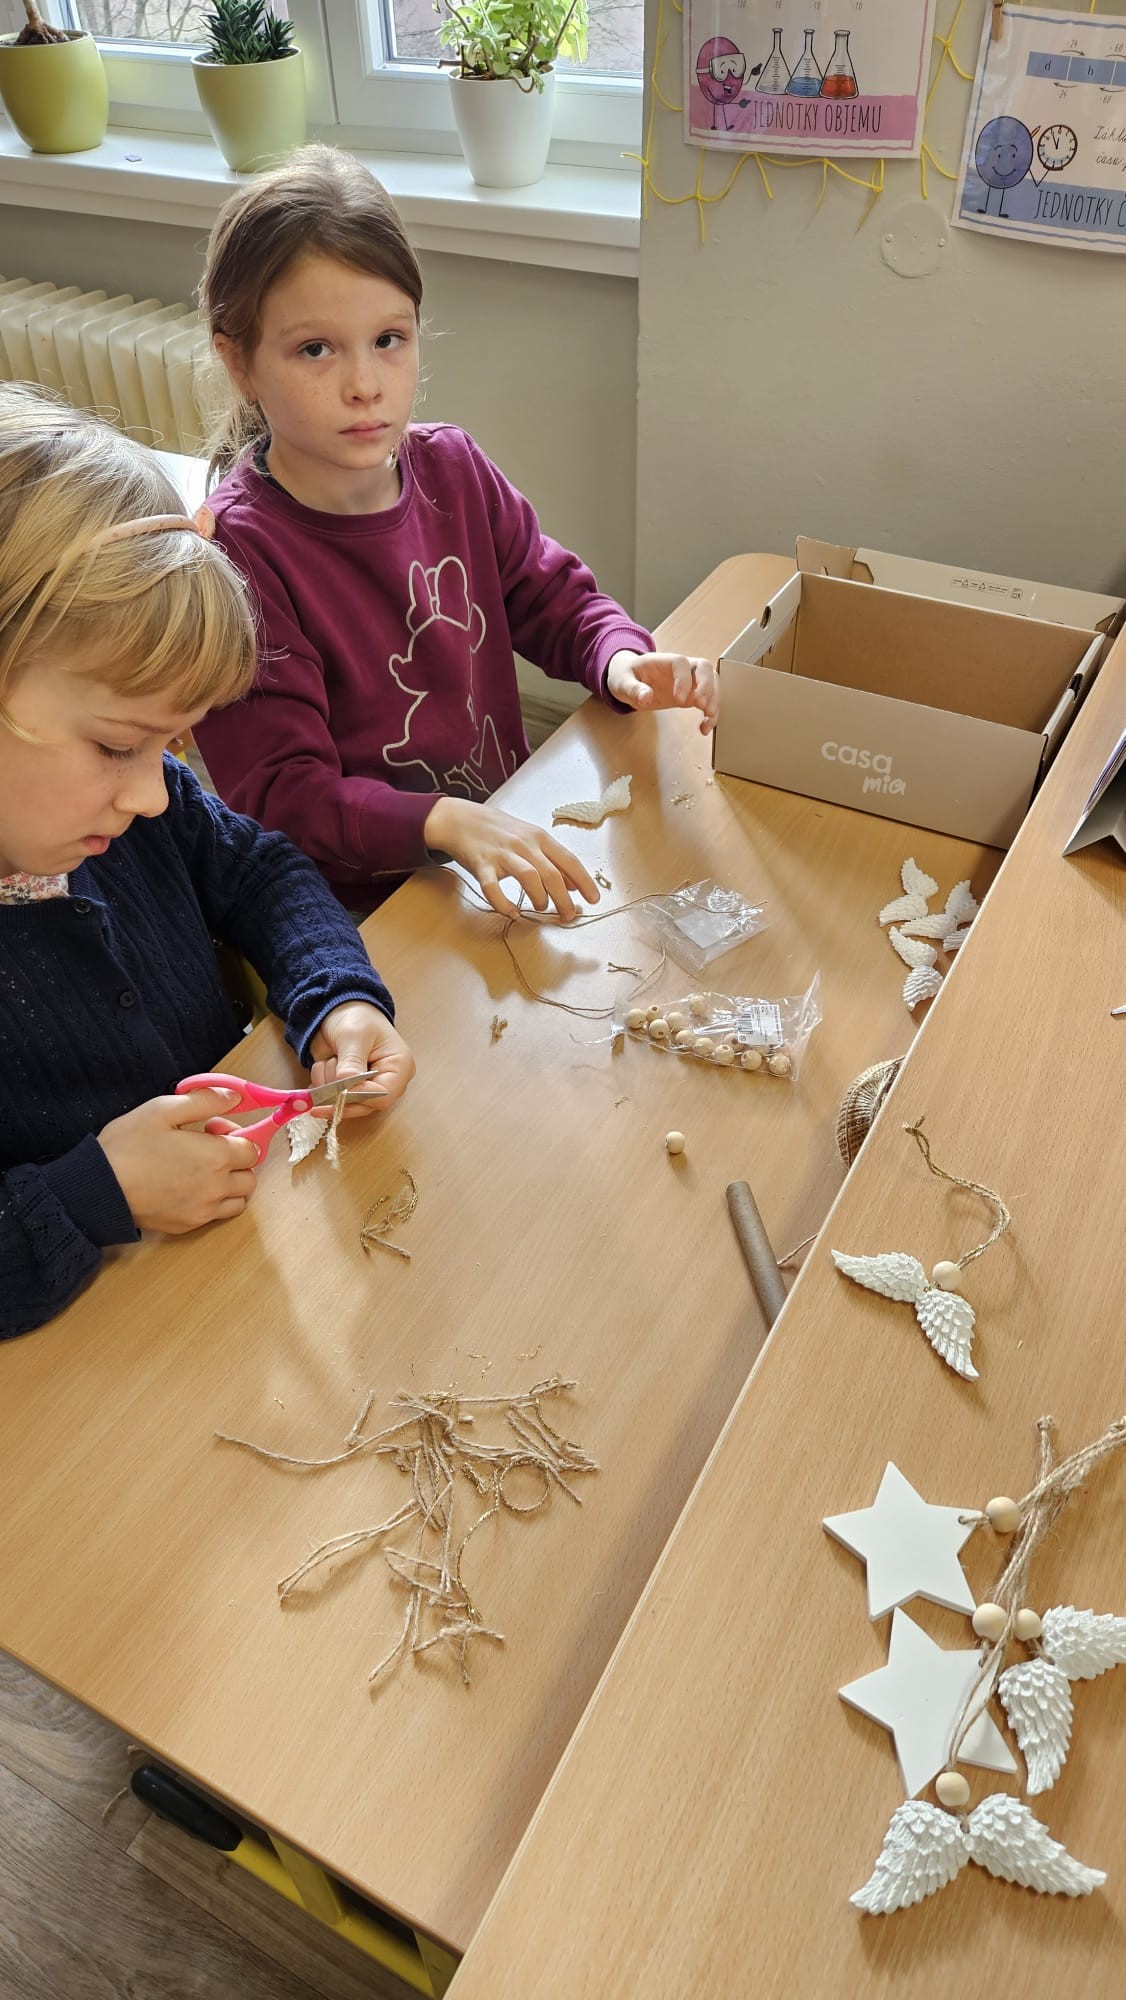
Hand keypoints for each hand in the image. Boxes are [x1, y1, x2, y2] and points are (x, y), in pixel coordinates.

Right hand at [98, 1089, 259, 1234]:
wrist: (99, 1188)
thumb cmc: (127, 1147)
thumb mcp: (163, 1109)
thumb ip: (205, 1100)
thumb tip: (235, 1097)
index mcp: (216, 1156)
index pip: (252, 1148)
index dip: (235, 1134)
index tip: (212, 1128)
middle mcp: (216, 1187)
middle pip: (249, 1175)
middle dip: (235, 1160)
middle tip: (207, 1148)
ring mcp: (203, 1210)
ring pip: (238, 1199)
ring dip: (229, 1184)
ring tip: (200, 1170)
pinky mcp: (188, 1226)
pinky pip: (216, 1215)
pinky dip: (212, 1202)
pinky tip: (187, 1187)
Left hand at [310, 1002, 414, 1118]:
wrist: (338, 1011)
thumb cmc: (356, 1017)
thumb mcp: (354, 1034)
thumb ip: (352, 1060)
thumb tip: (347, 1083)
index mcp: (398, 1067)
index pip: (383, 1094)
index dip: (359, 1094)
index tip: (338, 1086)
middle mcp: (386, 1082)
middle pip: (364, 1105)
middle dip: (339, 1093)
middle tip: (321, 1078)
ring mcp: (366, 1088)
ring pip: (345, 1104)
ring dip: (327, 1085)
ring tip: (327, 1060)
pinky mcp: (349, 1090)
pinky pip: (332, 1100)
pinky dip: (321, 1086)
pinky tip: (322, 1066)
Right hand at [423, 795, 598, 922]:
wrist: (461, 818)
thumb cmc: (499, 831)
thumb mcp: (531, 838)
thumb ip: (552, 860)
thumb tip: (574, 885)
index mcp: (540, 838)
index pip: (569, 861)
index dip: (584, 882)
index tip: (594, 900)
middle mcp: (524, 844)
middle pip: (552, 874)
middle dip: (564, 899)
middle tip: (568, 916)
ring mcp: (502, 854)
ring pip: (529, 877)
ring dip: (539, 898)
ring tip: (540, 908)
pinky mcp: (481, 865)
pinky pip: (493, 888)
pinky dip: (503, 903)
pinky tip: (511, 912)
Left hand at [606, 650, 718, 735]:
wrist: (630, 678)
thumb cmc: (627, 676)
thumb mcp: (622, 682)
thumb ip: (633, 689)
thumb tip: (646, 697)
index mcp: (664, 661)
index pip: (681, 663)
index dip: (684, 680)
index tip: (678, 700)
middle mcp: (681, 668)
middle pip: (704, 668)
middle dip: (707, 687)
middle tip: (701, 706)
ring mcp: (689, 680)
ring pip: (712, 683)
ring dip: (714, 701)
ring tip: (708, 718)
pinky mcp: (691, 695)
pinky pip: (708, 700)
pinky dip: (711, 714)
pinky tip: (704, 728)